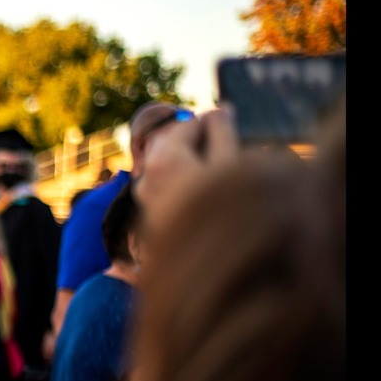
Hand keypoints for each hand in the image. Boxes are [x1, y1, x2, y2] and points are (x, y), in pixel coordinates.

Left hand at [134, 108, 238, 222]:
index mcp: (164, 158)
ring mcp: (147, 196)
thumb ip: (223, 133)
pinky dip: (187, 179)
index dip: (216, 124)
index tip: (234, 135)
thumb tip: (220, 109)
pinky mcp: (153, 212)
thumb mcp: (231, 167)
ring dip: (194, 161)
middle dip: (200, 141)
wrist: (205, 271)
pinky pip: (168, 183)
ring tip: (219, 176)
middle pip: (174, 142)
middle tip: (227, 154)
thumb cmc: (225, 215)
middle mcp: (147, 176)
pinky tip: (206, 195)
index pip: (190, 124)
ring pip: (170, 163)